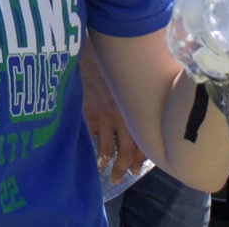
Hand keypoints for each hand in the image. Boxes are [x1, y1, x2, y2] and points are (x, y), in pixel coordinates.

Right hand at [81, 44, 145, 180]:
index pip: (142, 140)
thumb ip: (134, 98)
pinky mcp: (85, 116)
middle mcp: (121, 116)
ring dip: (106, 164)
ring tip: (103, 169)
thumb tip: (142, 113)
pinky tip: (88, 156)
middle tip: (120, 177)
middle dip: (123, 167)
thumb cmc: (107, 64)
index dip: (139, 158)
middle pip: (126, 151)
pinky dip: (90, 152)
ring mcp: (102, 117)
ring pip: (107, 151)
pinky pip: (89, 142)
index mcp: (134, 109)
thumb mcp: (126, 81)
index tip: (135, 168)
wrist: (85, 52)